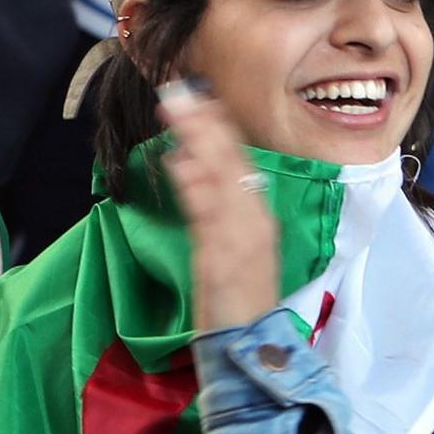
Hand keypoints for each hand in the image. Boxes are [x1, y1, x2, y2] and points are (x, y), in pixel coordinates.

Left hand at [157, 79, 284, 334]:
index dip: (217, 127)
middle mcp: (255, 218)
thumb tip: (185, 161)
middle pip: (231, 161)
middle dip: (205, 123)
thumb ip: (208, 203)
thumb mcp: (224, 243)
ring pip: (222, 179)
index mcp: (257, 214)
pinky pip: (211, 217)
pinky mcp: (226, 258)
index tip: (196, 95)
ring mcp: (243, 236)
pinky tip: (179, 163)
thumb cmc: (235, 296)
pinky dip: (196, 188)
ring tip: (176, 109)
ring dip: (199, 142)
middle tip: (178, 90)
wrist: (250, 344)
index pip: (238, 160)